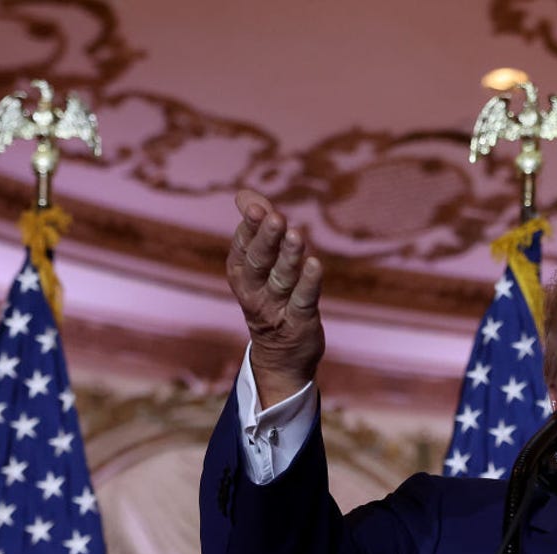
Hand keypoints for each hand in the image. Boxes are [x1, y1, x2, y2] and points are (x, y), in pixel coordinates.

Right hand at [227, 189, 324, 406]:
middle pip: (258, 262)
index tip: (256, 206)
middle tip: (274, 216)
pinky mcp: (300, 321)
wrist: (280, 356)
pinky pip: (304, 300)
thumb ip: (255, 229)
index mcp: (241, 275)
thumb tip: (244, 194)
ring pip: (281, 279)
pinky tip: (316, 264)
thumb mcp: (258, 265)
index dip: (249, 228)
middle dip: (266, 239)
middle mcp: (254, 291)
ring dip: (289, 256)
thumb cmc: (270, 299)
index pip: (243, 247)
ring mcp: (277, 308)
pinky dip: (309, 282)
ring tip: (296, 234)